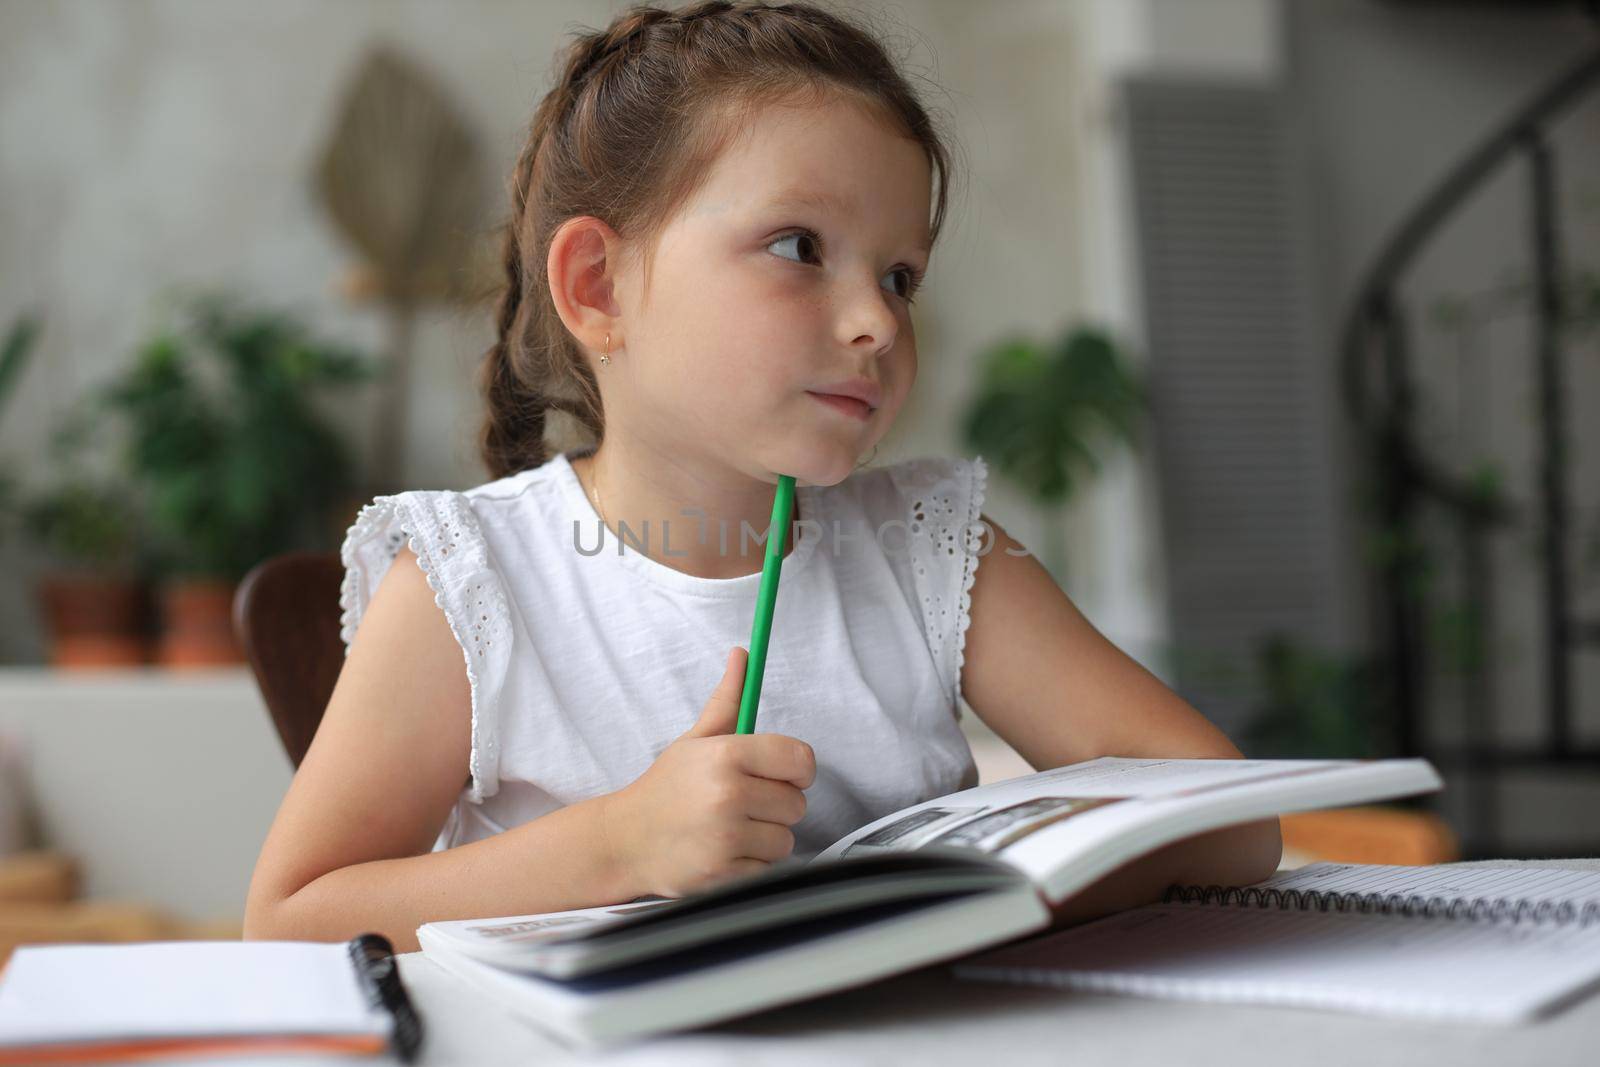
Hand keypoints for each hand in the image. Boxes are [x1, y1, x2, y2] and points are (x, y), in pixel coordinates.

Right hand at [599, 647, 815, 898]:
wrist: (624, 840)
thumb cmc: (664, 789)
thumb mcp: (695, 740)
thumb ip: (727, 701)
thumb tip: (742, 656)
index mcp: (726, 755)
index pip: (800, 759)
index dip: (797, 770)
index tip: (782, 775)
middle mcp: (728, 795)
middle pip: (796, 803)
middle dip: (775, 805)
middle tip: (742, 804)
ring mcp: (726, 837)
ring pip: (785, 839)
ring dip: (764, 838)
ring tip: (730, 829)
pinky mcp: (724, 874)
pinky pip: (768, 869)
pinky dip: (751, 864)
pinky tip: (724, 852)